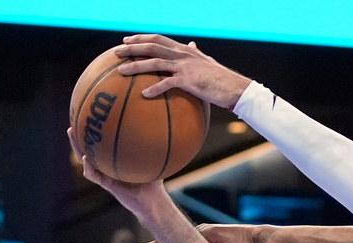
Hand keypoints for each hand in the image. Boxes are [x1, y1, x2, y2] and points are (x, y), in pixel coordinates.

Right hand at [67, 127, 168, 215]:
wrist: (154, 201)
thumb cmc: (155, 181)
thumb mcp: (155, 159)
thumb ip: (155, 144)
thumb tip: (160, 124)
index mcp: (114, 159)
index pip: (100, 143)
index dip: (93, 132)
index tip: (87, 116)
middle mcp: (107, 165)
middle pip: (88, 148)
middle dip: (79, 134)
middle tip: (74, 119)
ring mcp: (105, 174)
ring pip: (85, 159)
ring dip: (77, 146)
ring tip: (72, 132)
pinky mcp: (107, 185)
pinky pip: (94, 175)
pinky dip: (89, 167)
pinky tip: (86, 158)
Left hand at [115, 35, 251, 109]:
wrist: (235, 88)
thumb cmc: (222, 79)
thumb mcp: (207, 63)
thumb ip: (196, 54)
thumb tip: (192, 45)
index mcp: (185, 51)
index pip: (159, 39)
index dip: (142, 38)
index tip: (127, 40)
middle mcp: (183, 55)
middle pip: (152, 47)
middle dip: (132, 47)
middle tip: (116, 52)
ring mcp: (185, 67)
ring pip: (155, 62)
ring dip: (136, 66)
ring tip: (121, 71)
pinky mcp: (189, 81)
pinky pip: (167, 84)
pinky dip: (155, 88)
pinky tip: (144, 95)